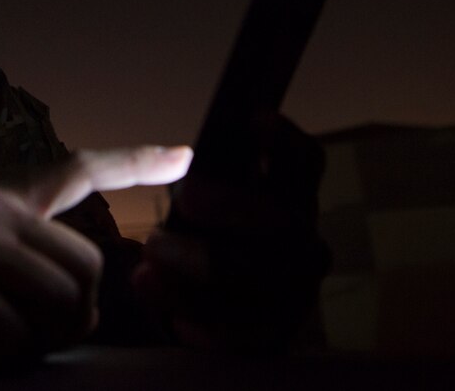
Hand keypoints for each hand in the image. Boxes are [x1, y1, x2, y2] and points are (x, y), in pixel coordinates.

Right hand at [0, 144, 191, 367]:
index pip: (80, 170)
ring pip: (58, 301)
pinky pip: (8, 333)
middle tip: (28, 342)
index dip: (136, 163)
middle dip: (73, 320)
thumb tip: (79, 304)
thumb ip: (23, 265)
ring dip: (32, 344)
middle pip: (89, 267)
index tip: (186, 157)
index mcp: (2, 199)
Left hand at [132, 114, 329, 350]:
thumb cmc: (200, 237)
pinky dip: (197, 314)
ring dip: (197, 264)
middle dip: (231, 206)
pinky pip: (243, 330)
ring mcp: (297, 291)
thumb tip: (177, 158)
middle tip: (184, 197)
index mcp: (291, 199)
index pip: (305, 163)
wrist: (202, 307)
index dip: (286, 141)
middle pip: (284, 220)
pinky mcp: (275, 334)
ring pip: (257, 275)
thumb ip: (197, 182)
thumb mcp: (200, 204)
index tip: (252, 119)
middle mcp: (305, 241)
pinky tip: (162, 302)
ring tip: (149, 258)